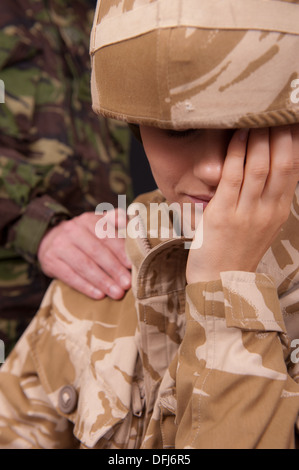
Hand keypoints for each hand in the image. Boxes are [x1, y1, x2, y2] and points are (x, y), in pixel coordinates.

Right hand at [37, 209, 131, 298]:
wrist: (50, 240)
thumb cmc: (84, 235)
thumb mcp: (98, 223)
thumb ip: (116, 220)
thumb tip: (127, 222)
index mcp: (88, 220)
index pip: (106, 236)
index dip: (120, 251)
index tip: (132, 265)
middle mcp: (72, 230)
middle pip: (96, 252)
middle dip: (114, 269)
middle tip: (127, 283)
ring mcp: (60, 246)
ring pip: (84, 265)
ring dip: (102, 281)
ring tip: (117, 293)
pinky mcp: (51, 261)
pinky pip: (70, 276)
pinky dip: (86, 287)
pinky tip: (99, 295)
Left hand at [186, 124, 298, 283]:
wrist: (220, 283)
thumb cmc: (237, 251)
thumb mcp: (262, 225)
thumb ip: (268, 198)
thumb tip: (271, 169)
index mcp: (278, 211)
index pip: (293, 169)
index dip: (295, 142)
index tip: (293, 121)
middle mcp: (267, 210)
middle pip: (281, 163)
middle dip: (281, 133)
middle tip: (277, 109)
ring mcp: (245, 212)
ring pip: (259, 167)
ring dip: (259, 137)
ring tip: (257, 115)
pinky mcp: (222, 214)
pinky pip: (232, 177)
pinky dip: (236, 153)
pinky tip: (236, 134)